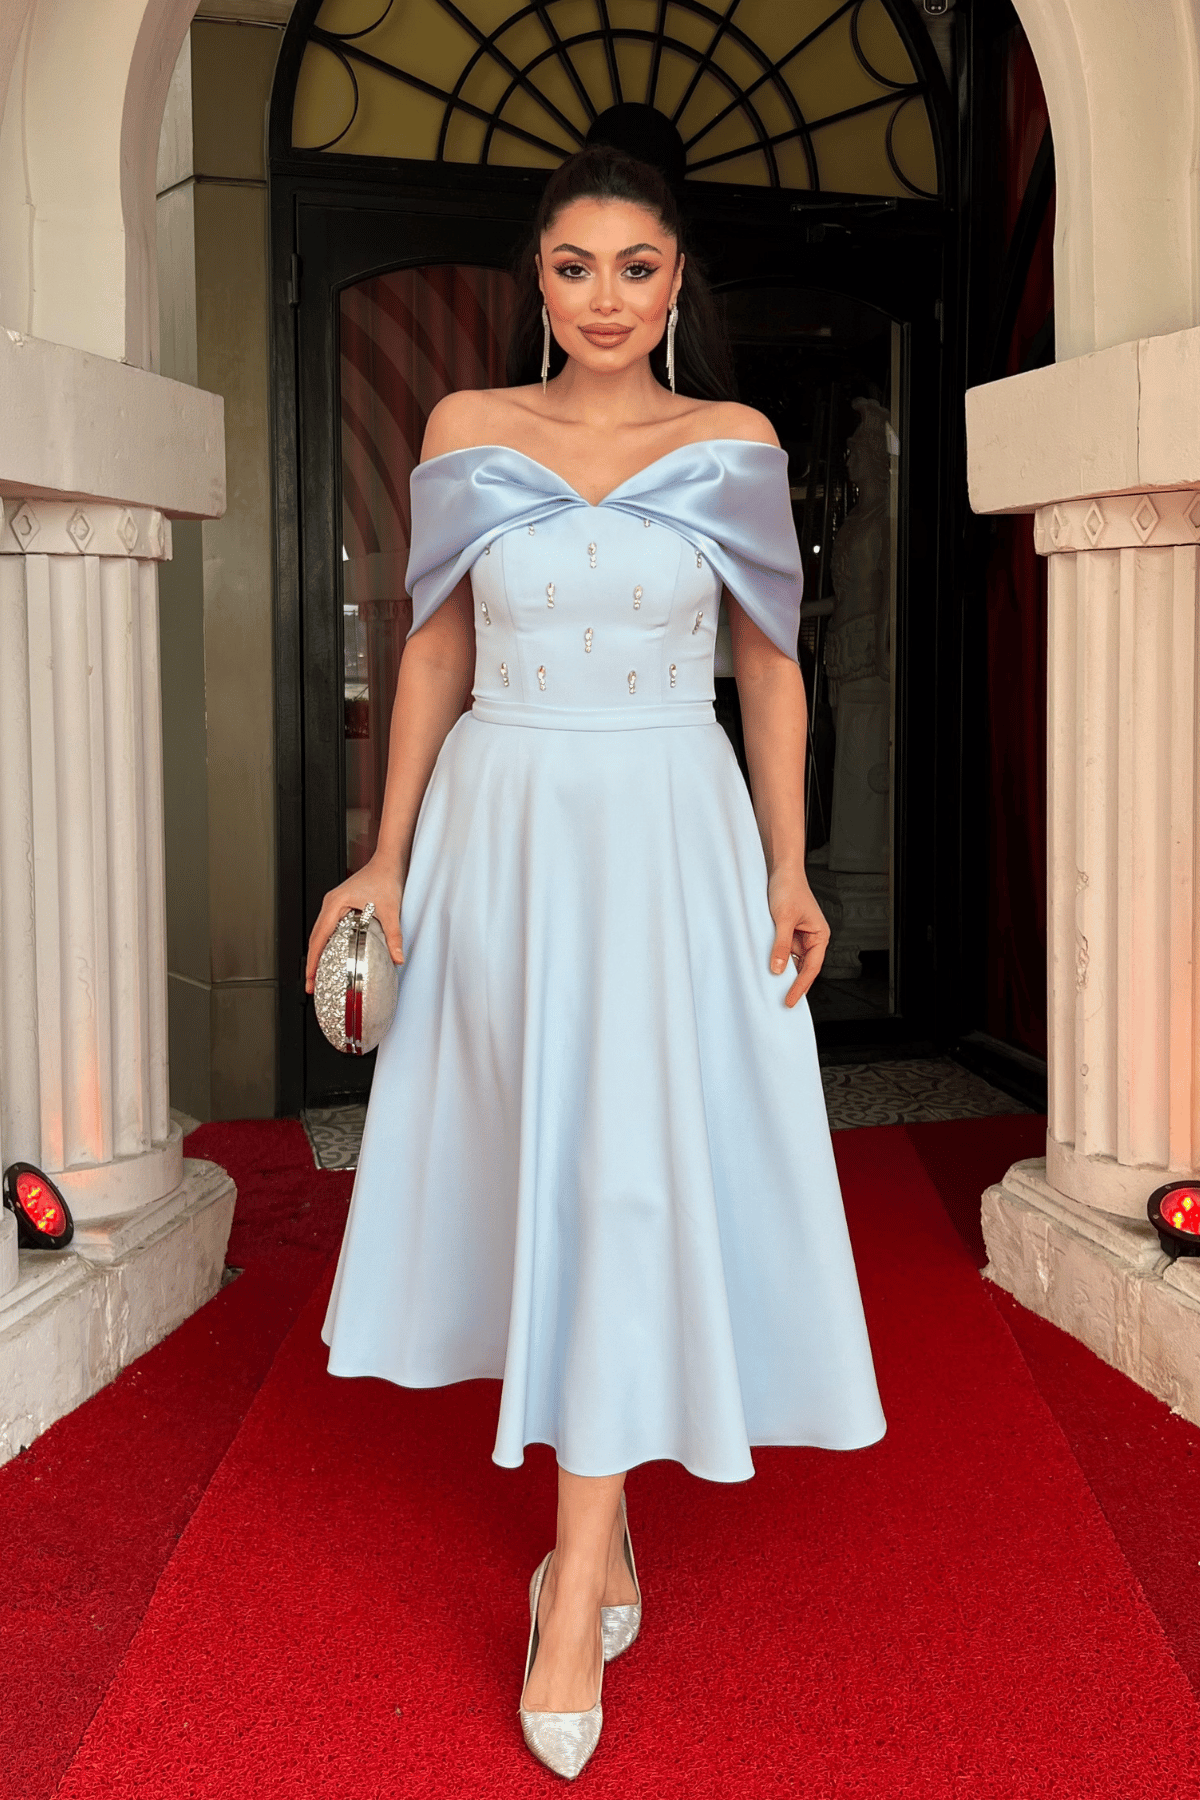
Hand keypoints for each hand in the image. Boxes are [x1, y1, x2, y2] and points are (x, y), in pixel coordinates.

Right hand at [304, 859, 403, 993]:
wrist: (388, 862)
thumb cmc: (385, 878)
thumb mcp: (390, 910)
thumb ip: (394, 935)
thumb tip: (398, 957)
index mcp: (336, 904)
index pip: (319, 938)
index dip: (313, 960)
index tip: (311, 977)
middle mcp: (330, 904)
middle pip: (314, 938)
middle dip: (312, 962)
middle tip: (312, 984)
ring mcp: (334, 905)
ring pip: (320, 934)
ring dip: (317, 954)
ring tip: (318, 975)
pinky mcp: (340, 906)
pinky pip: (328, 928)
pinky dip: (325, 944)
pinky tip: (330, 956)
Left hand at [767, 866, 829, 1006]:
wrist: (781, 871)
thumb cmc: (789, 889)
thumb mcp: (783, 918)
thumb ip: (781, 944)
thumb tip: (777, 969)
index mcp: (820, 936)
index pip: (811, 968)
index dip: (801, 986)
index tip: (791, 1000)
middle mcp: (812, 939)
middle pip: (804, 968)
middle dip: (793, 984)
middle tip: (782, 1002)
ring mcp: (799, 937)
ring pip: (792, 962)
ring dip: (783, 973)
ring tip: (772, 989)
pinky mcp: (788, 934)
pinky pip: (783, 952)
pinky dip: (777, 961)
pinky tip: (767, 970)